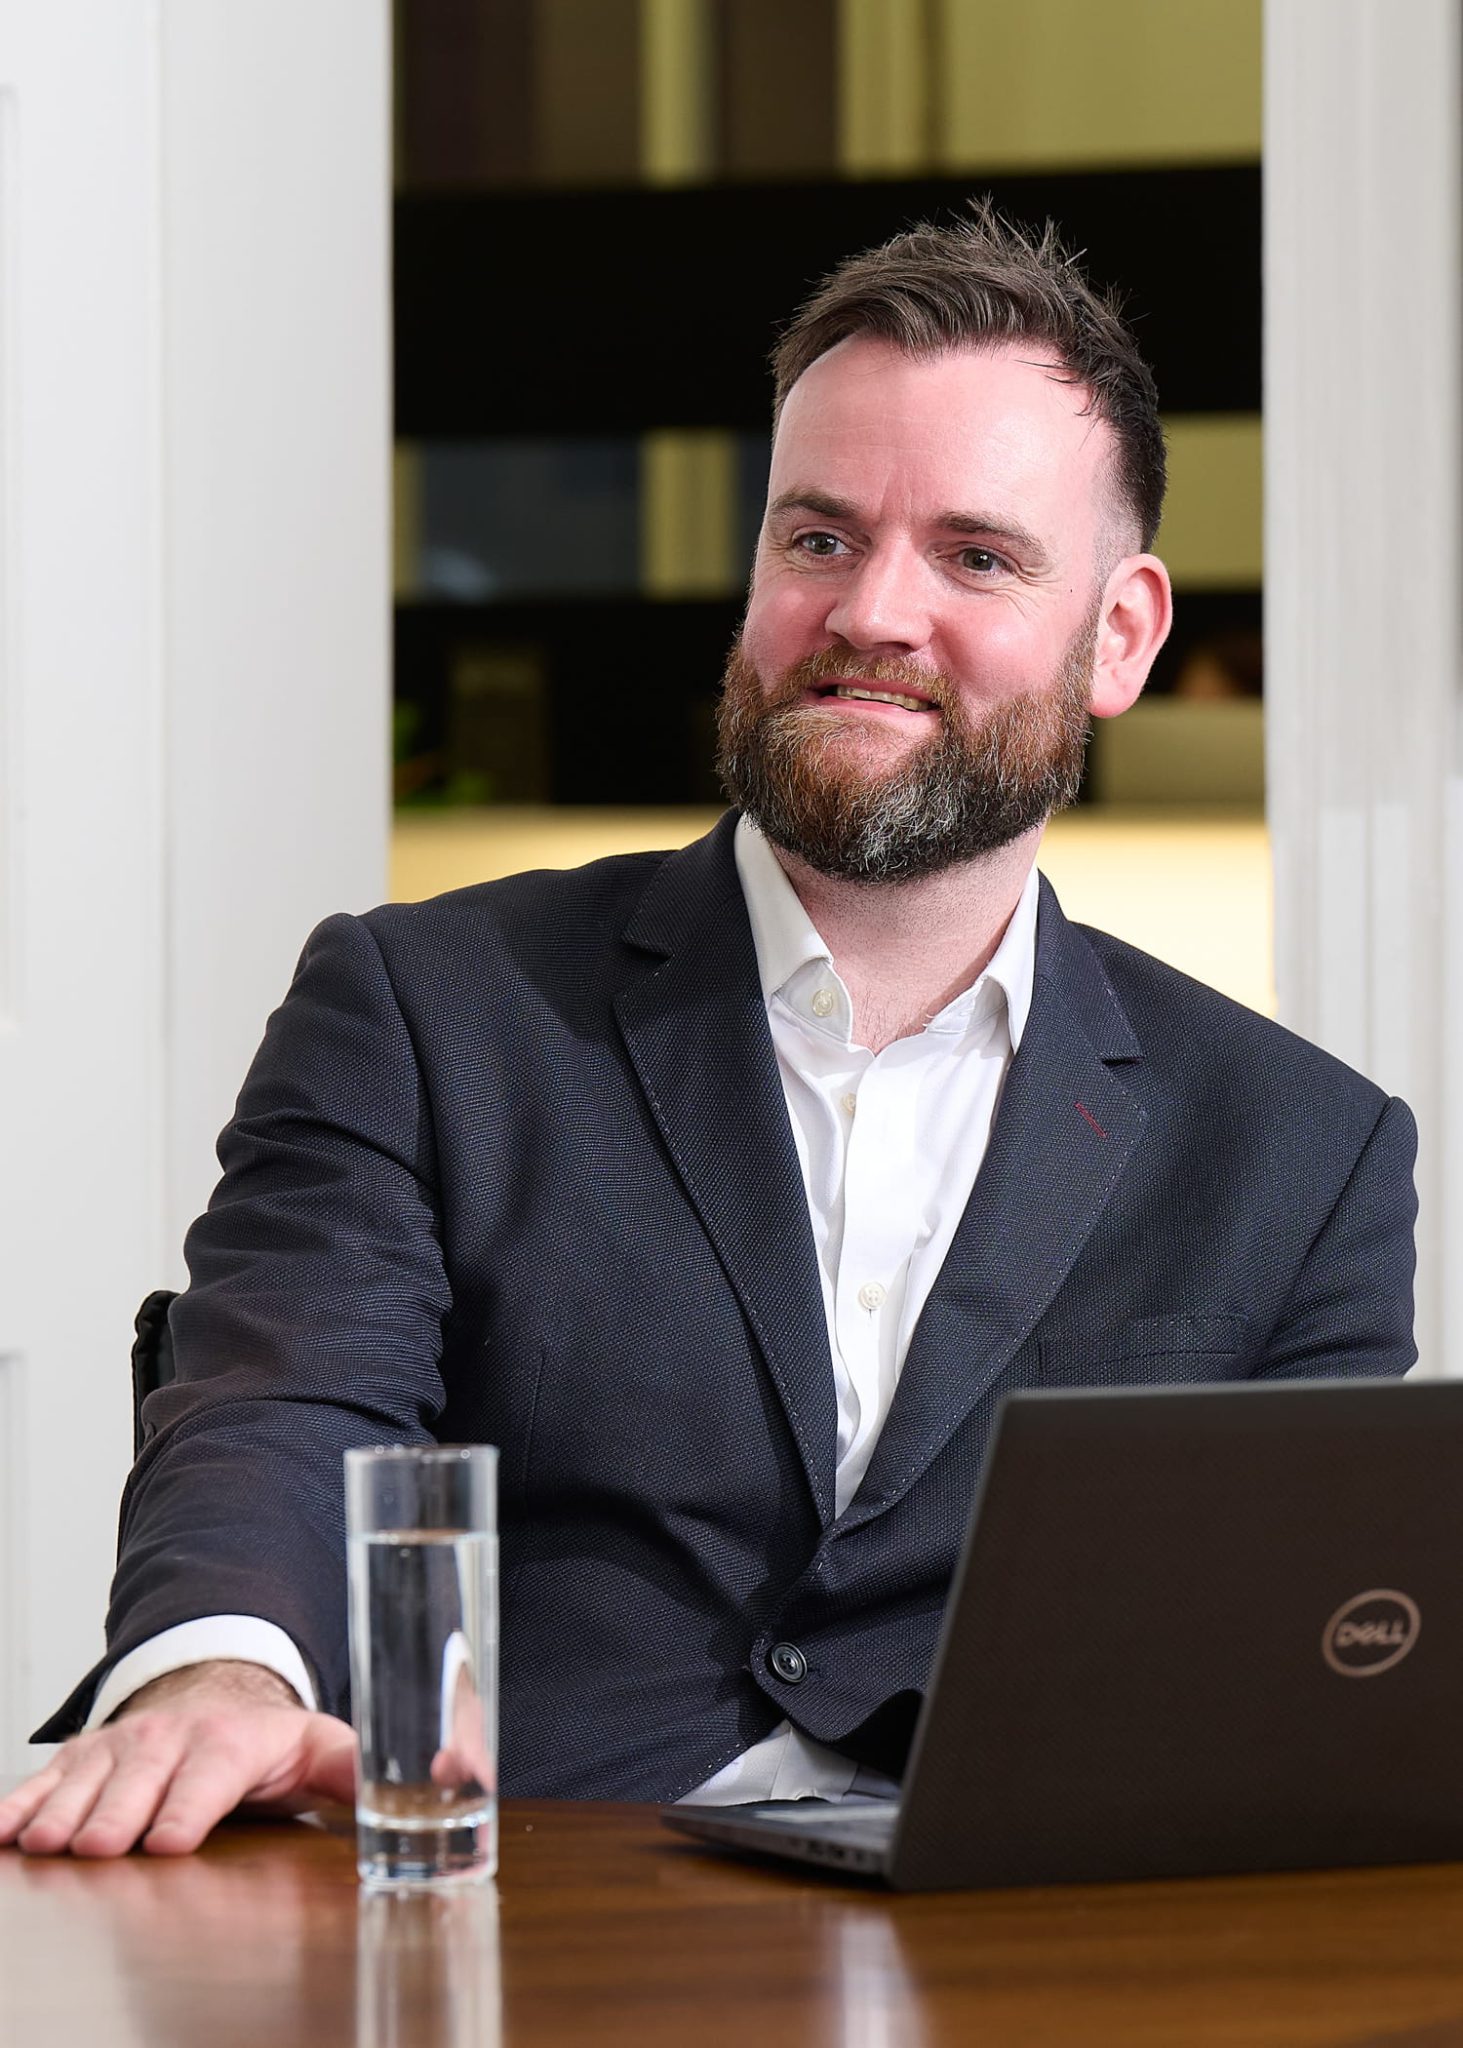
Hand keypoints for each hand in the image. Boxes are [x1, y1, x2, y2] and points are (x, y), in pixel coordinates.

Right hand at [0, 1660, 356, 1857]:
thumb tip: (432, 1783)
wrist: (211, 1694)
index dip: (190, 1806)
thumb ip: (358, 1770)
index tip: (171, 1840)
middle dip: (119, 1813)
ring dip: (65, 1812)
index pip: (211, 1773)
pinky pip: (45, 1780)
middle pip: (140, 1780)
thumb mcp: (320, 1748)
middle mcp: (169, 1739)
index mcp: (231, 1742)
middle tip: (101, 1846)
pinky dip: (19, 1804)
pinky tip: (4, 1833)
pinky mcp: (82, 1759)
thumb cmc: (268, 1741)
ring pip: (87, 1780)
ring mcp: (121, 1746)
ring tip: (46, 1844)